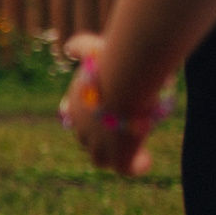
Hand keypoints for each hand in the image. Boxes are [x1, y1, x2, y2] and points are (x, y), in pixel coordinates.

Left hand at [60, 33, 162, 175]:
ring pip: (101, 158)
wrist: (124, 80)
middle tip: (123, 135)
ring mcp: (98, 144)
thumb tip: (69, 47)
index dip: (91, 121)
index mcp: (75, 104)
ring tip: (135, 153)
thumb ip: (82, 46)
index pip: (77, 119)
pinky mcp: (118, 156)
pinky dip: (135, 166)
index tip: (108, 117)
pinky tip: (146, 160)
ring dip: (116, 156)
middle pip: (87, 140)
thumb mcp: (94, 47)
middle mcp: (81, 127)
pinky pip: (125, 168)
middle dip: (103, 140)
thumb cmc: (113, 60)